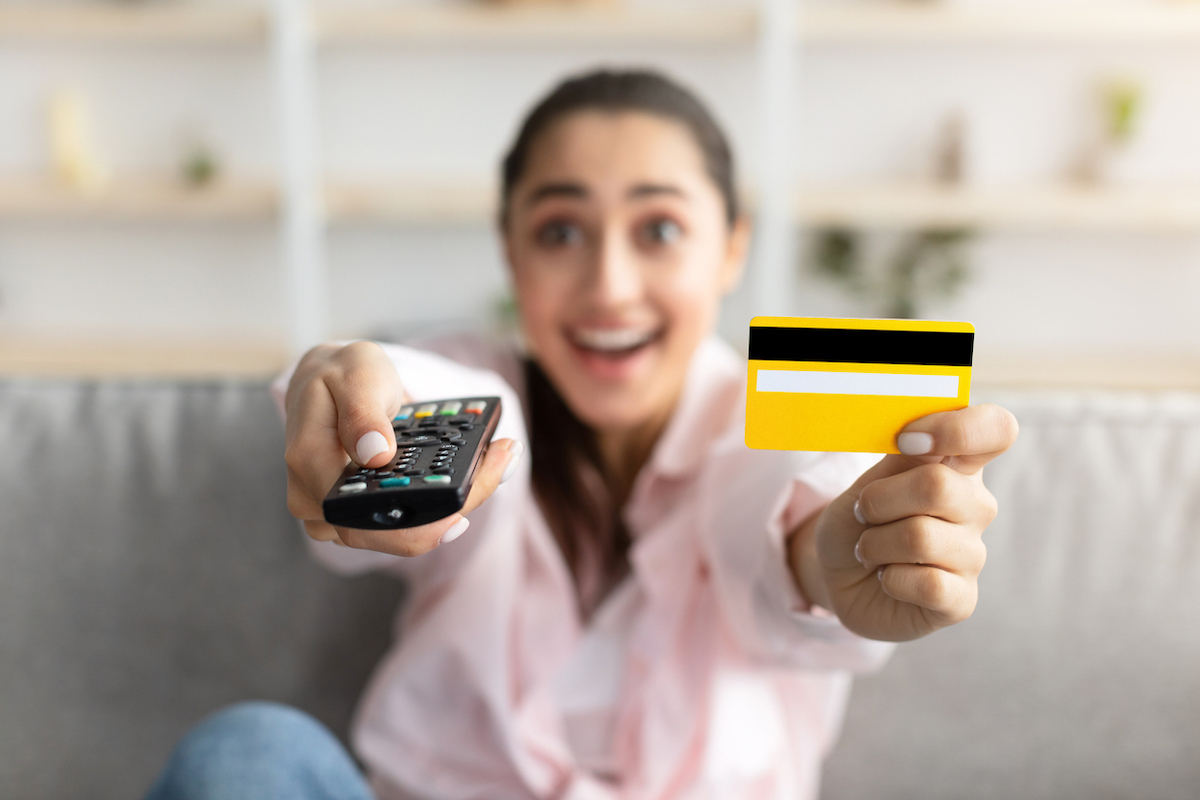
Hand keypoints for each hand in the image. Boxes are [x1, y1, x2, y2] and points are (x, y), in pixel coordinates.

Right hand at [283, 341, 520, 556]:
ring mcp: (338, 514)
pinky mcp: (363, 513)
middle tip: (501, 464)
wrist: (330, 379)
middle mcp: (318, 502)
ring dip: (457, 503)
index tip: (460, 512)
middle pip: (389, 531)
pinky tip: (483, 471)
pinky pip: (407, 518)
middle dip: (453, 507)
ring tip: (500, 460)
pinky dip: (447, 498)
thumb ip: (362, 412)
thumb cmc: (341, 374)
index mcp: (310, 465)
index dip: (411, 527)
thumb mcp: (354, 375)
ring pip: (403, 531)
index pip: (359, 516)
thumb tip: (375, 455)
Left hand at [794, 404, 1018, 641]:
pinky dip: (890, 580)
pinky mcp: (962, 600)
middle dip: (878, 500)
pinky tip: (887, 580)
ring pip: (920, 537)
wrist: (838, 577)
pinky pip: (927, 584)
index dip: (956, 428)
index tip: (907, 439)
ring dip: (874, 543)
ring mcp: (972, 555)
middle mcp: (976, 507)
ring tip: (870, 550)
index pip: (996, 429)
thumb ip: (900, 460)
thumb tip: (921, 440)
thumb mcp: (867, 482)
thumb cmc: (858, 523)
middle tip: (864, 514)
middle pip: (937, 485)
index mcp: (959, 466)